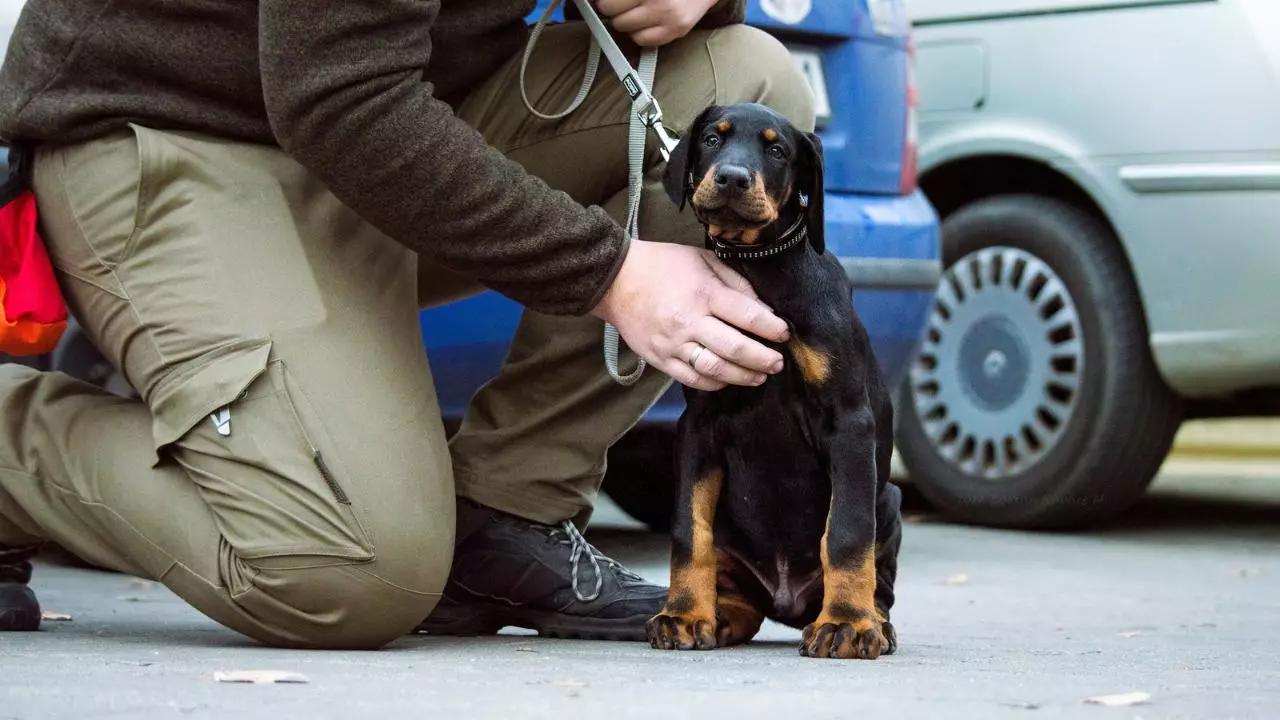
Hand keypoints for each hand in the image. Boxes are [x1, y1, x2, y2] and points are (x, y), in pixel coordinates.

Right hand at [592, 239, 789, 390]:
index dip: (772, 328)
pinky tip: (729, 379)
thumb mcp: (703, 260)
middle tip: (778, 362)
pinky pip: (693, 380)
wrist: (615, 281)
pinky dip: (716, 383)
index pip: (748, 315)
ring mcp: (673, 344)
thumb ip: (736, 283)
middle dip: (764, 359)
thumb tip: (764, 309)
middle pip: (736, 349)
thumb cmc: (663, 265)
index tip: (784, 334)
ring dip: (744, 376)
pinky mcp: (661, 360)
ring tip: (760, 376)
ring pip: (716, 370)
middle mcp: (689, 321)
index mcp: (703, 293)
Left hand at [595, 0, 721, 46]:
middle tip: (621, 4)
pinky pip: (641, 40)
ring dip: (624, 20)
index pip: (609, 0)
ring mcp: (667, 17)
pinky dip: (638, 33)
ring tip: (635, 11)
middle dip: (612, 8)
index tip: (607, 1)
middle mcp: (658, 0)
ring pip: (624, 27)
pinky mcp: (675, 32)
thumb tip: (600, 4)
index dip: (605, 0)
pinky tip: (645, 23)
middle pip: (611, 10)